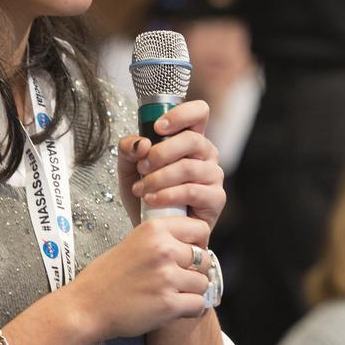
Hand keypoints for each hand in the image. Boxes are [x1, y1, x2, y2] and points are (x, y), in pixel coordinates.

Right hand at [68, 215, 210, 339]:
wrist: (86, 307)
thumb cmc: (106, 278)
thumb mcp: (133, 243)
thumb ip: (162, 241)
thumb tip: (193, 246)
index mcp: (154, 230)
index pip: (200, 229)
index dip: (198, 243)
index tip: (189, 254)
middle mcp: (163, 250)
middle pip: (204, 258)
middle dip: (195, 270)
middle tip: (179, 279)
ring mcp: (167, 277)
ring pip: (203, 282)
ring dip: (192, 291)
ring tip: (172, 294)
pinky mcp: (168, 304)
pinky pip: (198, 304)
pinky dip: (189, 309)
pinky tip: (174, 308)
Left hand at [118, 100, 225, 231]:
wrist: (153, 231)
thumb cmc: (146, 195)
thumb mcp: (129, 168)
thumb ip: (128, 149)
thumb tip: (142, 143)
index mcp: (190, 140)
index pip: (199, 113)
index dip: (181, 114)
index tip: (157, 127)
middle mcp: (206, 154)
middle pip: (192, 139)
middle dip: (161, 152)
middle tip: (142, 167)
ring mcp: (214, 176)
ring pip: (189, 167)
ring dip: (160, 178)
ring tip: (141, 189)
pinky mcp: (216, 199)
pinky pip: (192, 191)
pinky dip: (168, 195)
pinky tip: (152, 200)